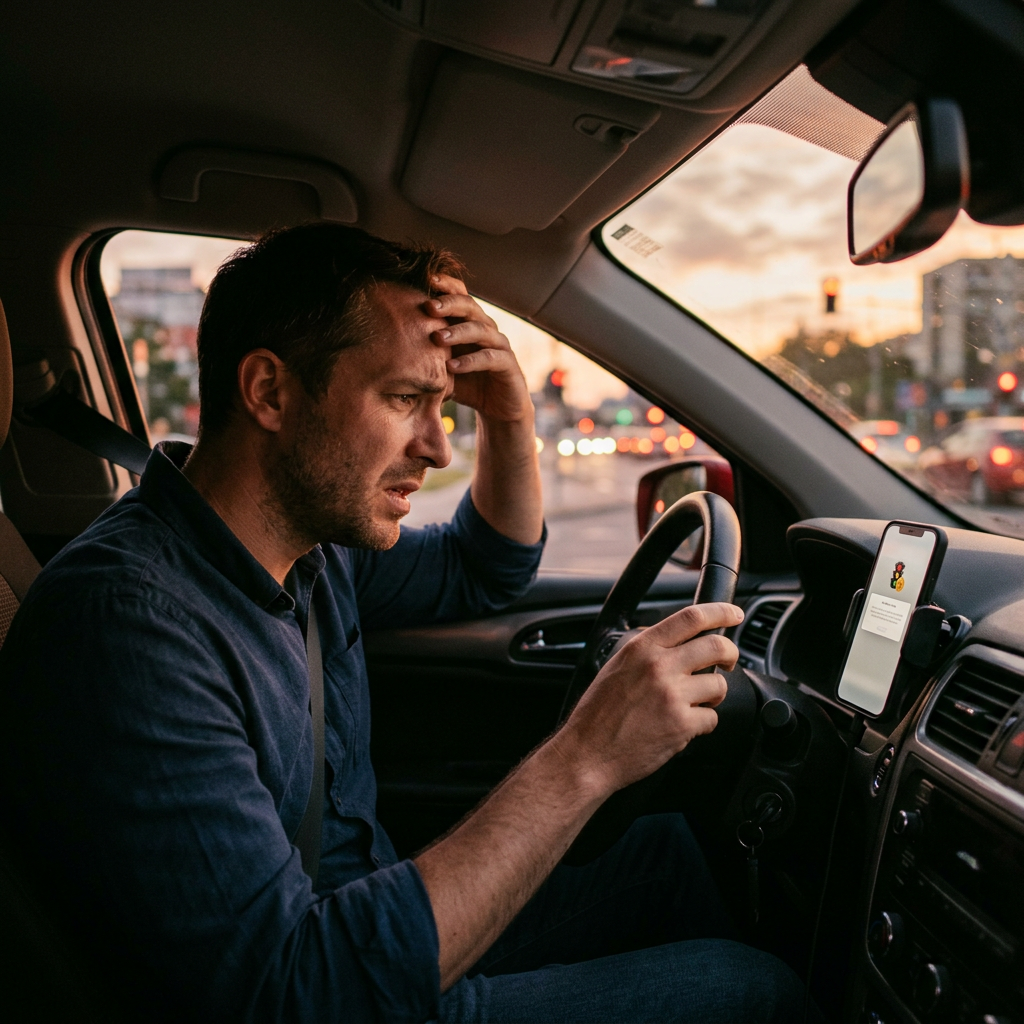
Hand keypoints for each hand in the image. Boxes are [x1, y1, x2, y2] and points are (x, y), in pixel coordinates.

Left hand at [425, 275, 532, 423]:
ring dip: (458, 332)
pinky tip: (452, 367)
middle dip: (449, 304)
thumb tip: (387, 347)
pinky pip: (489, 358)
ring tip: (437, 338)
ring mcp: (499, 345)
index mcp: (469, 323)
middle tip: (429, 307)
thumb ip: (424, 355)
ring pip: (481, 330)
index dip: (446, 286)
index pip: (460, 296)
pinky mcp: (508, 365)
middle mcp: (486, 329)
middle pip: (470, 306)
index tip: (425, 280)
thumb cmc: (467, 384)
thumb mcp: (442, 367)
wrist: (498, 409)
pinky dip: (470, 361)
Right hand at [555, 602, 743, 795]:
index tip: (733, 614)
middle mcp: (659, 667)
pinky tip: (683, 725)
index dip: (721, 612)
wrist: (587, 752)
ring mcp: (672, 696)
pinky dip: (702, 723)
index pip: (692, 617)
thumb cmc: (598, 713)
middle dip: (731, 654)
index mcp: (642, 648)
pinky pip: (711, 718)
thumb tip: (680, 644)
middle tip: (729, 661)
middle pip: (717, 646)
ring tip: (694, 703)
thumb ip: (649, 652)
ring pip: (719, 685)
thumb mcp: (618, 666)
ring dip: (713, 695)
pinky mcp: (682, 725)